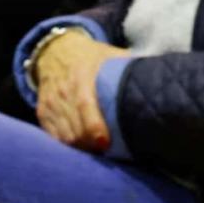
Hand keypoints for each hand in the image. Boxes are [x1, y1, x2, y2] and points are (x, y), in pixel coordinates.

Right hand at [34, 30, 129, 152]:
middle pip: (74, 128)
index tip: (106, 142)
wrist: (55, 51)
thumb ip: (131, 67)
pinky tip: (83, 147)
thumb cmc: (92, 57)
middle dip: (91, 144)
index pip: (84, 103)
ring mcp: (51, 102)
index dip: (94, 126)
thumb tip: (160, 77)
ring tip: (100, 152)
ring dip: (82, 148)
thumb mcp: (111, 55)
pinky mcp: (43, 112)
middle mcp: (63, 89)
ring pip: (64, 137)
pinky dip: (68, 146)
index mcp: (81, 74)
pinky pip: (54, 137)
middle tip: (111, 152)